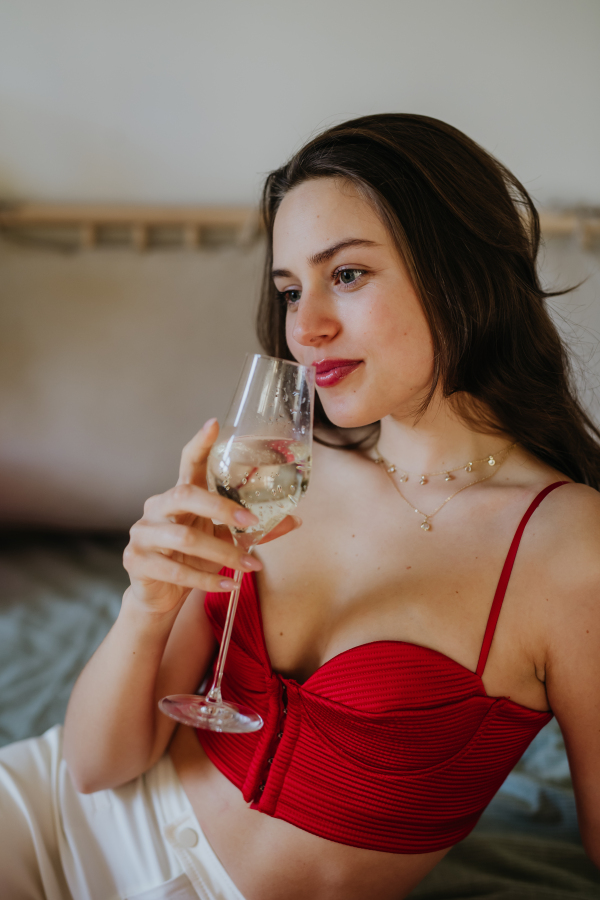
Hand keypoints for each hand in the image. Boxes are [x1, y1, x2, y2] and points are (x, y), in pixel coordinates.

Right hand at [123, 419, 300, 615]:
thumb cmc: (192, 559)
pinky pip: (176, 569)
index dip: (200, 444)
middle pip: (185, 495)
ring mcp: (143, 534)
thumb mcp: (224, 541)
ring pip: (184, 537)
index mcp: (178, 496)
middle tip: (249, 520)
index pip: (187, 463)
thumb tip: (295, 520)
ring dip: (222, 553)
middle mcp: (157, 508)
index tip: (214, 425)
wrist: (158, 596)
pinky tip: (228, 585)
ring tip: (248, 566)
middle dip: (220, 507)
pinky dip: (207, 580)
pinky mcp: (137, 561)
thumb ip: (253, 530)